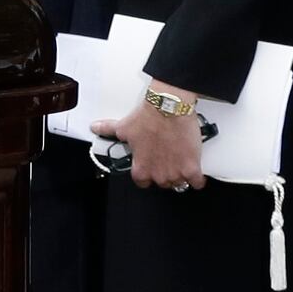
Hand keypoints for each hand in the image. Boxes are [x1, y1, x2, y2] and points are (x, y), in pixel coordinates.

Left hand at [94, 83, 208, 189]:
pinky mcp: (192, 168)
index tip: (152, 168)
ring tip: (181, 161)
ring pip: (179, 183)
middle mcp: (157, 175)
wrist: (169, 108)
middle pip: (162, 183)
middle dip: (165, 173)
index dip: (148, 175)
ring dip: (181, 175)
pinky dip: (198, 178)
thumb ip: (108, 130)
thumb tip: (94, 127)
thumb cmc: (148, 117)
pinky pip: (197, 182)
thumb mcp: (124, 126)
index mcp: (141, 168)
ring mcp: (175, 173)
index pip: (142, 182)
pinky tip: (196, 172)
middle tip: (168, 159)